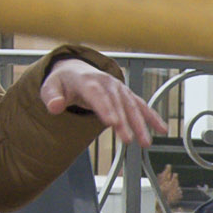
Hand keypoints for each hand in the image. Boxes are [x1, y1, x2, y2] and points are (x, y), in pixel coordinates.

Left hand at [40, 59, 165, 146]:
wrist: (75, 71)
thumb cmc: (63, 82)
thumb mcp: (50, 87)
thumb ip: (51, 97)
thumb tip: (54, 106)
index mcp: (88, 81)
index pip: (98, 95)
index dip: (106, 108)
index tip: (112, 123)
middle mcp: (107, 83)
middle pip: (117, 104)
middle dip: (124, 122)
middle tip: (128, 140)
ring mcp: (119, 88)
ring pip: (132, 106)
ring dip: (141, 124)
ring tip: (146, 142)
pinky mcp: (126, 95)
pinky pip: (141, 105)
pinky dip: (152, 117)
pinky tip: (162, 129)